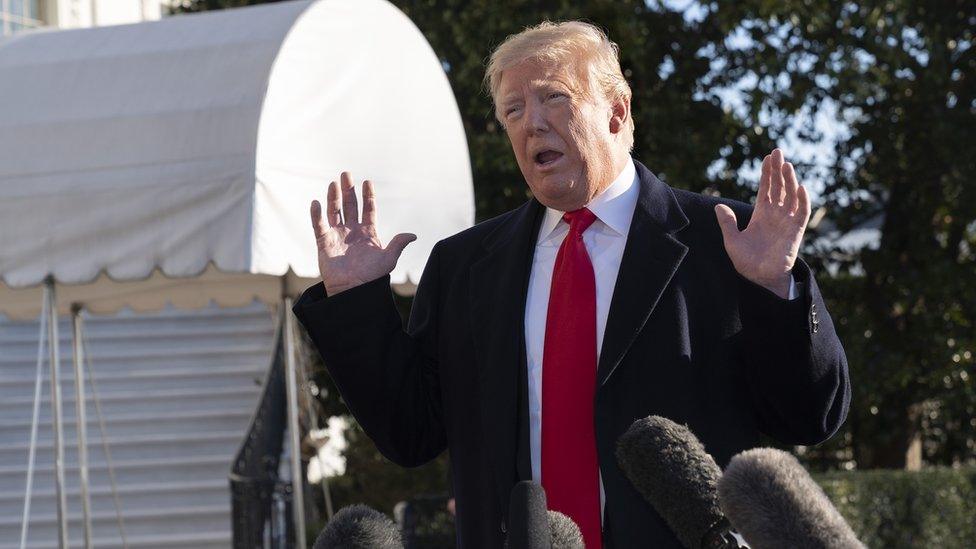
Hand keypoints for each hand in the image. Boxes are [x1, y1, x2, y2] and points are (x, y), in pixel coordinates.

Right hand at [311, 172, 415, 295]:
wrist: (353, 290)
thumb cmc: (372, 277)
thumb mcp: (389, 259)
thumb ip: (398, 244)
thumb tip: (413, 235)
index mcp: (368, 232)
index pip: (368, 209)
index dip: (368, 196)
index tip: (368, 182)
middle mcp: (352, 231)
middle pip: (349, 205)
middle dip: (348, 190)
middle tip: (346, 174)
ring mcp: (337, 235)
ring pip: (334, 211)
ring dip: (333, 197)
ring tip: (333, 183)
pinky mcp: (324, 242)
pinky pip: (319, 225)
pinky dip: (317, 214)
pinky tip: (317, 202)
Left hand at [714, 149, 809, 298]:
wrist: (759, 278)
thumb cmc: (746, 261)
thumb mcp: (732, 240)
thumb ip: (727, 223)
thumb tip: (717, 206)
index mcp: (761, 214)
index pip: (766, 188)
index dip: (767, 173)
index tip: (768, 157)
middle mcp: (775, 215)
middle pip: (779, 187)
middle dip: (779, 169)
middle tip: (778, 151)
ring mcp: (786, 221)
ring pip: (791, 196)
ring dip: (790, 180)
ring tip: (786, 165)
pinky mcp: (795, 231)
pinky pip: (802, 213)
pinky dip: (803, 200)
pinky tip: (800, 188)